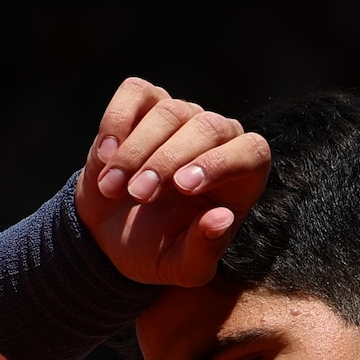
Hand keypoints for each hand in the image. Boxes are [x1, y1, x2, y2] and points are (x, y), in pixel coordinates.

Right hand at [78, 78, 272, 288]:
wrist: (109, 236)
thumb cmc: (156, 250)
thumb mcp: (182, 267)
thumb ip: (205, 250)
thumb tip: (223, 219)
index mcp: (240, 178)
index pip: (252, 152)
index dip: (222, 163)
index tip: (184, 187)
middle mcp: (218, 140)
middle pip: (209, 127)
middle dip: (169, 161)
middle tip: (139, 195)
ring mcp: (182, 117)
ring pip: (169, 112)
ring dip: (137, 152)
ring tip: (114, 189)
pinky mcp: (145, 103)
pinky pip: (136, 92)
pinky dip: (118, 120)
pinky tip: (106, 156)